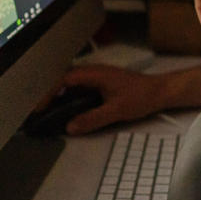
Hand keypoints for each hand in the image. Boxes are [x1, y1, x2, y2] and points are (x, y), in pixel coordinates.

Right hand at [38, 65, 164, 134]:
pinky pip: (81, 88)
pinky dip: (71, 97)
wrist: (161, 91)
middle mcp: (94, 71)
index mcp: (95, 73)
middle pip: (64, 79)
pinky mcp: (102, 83)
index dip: (49, 92)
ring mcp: (98, 76)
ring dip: (60, 95)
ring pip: (72, 83)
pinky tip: (68, 110)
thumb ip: (93, 119)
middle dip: (50, 94)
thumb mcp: (116, 110)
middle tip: (40, 112)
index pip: (64, 79)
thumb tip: (70, 127)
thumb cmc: (141, 97)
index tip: (40, 107)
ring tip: (49, 112)